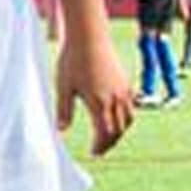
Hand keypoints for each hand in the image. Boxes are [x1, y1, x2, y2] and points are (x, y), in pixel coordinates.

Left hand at [54, 35, 135, 157]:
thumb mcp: (63, 87)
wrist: (89, 37)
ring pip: (128, 119)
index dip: (100, 146)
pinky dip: (125, 117)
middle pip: (119, 129)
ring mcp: (123, 90)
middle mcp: (115, 99)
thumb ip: (63, 110)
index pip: (105, 133)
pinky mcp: (126, 82)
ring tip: (108, 137)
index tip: (94, 153)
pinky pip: (130, 106)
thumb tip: (60, 131)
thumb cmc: (72, 61)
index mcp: (99, 103)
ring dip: (119, 131)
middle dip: (110, 142)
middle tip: (100, 150)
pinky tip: (115, 117)